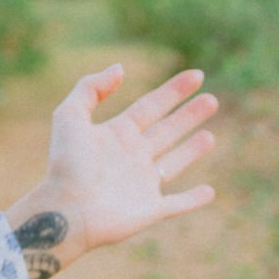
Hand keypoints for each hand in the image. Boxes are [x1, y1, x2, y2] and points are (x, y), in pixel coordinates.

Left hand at [5, 63, 219, 278]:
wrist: (66, 210)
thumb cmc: (66, 164)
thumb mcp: (70, 116)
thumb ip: (90, 88)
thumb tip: (120, 68)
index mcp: (117, 134)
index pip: (152, 106)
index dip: (174, 90)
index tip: (197, 75)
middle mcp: (132, 157)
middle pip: (167, 130)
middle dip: (189, 116)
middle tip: (212, 100)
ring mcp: (142, 184)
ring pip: (174, 163)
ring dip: (192, 150)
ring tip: (210, 137)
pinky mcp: (150, 210)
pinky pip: (178, 204)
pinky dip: (194, 200)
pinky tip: (210, 192)